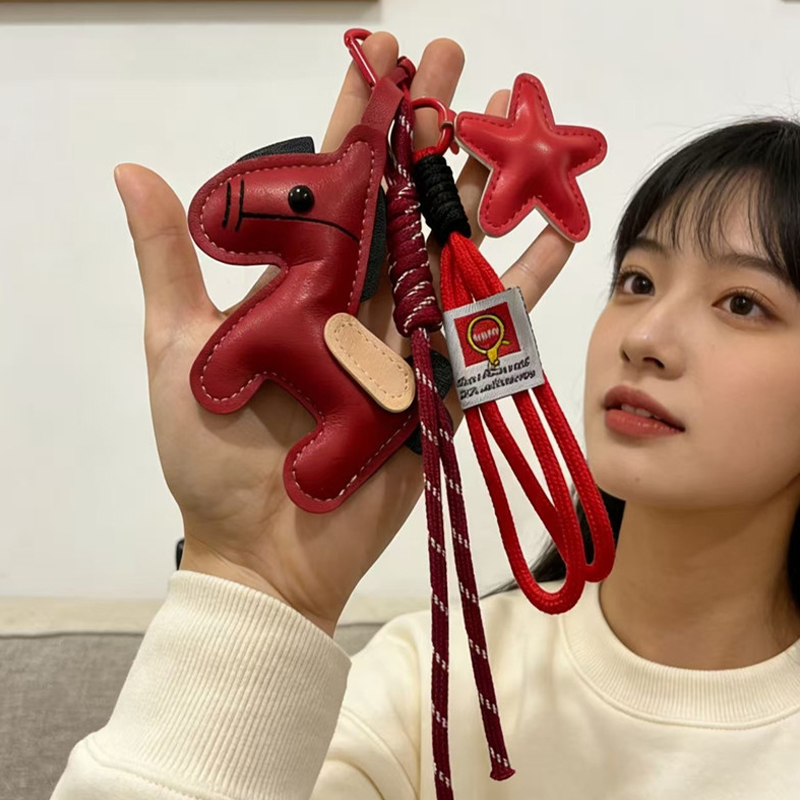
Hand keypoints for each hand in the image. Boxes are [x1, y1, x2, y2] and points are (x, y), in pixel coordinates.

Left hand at [114, 32, 573, 636]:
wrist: (265, 548)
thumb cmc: (210, 458)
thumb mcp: (177, 350)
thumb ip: (169, 263)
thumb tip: (134, 171)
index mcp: (300, 283)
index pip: (333, 181)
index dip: (357, 117)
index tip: (380, 56)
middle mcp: (359, 299)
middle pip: (403, 199)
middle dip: (430, 128)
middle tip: (461, 60)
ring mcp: (406, 339)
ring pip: (453, 248)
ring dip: (484, 186)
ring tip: (519, 126)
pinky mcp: (443, 385)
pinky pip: (490, 326)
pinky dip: (525, 281)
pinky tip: (557, 231)